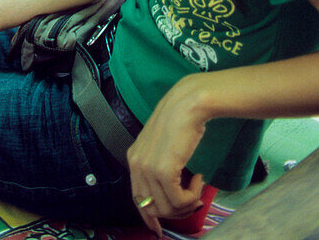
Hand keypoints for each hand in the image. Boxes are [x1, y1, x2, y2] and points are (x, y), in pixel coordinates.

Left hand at [127, 75, 207, 236]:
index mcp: (134, 158)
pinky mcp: (163, 170)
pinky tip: (198, 178)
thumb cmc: (181, 123)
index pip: (138, 199)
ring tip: (196, 186)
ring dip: (187, 204)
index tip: (160, 230)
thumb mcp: (163, 148)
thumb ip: (160, 170)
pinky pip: (179, 201)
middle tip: (193, 200)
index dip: (150, 217)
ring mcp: (148, 167)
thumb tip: (168, 199)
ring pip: (168, 208)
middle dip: (176, 212)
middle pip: (153, 208)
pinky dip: (193, 197)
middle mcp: (137, 164)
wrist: (189, 105)